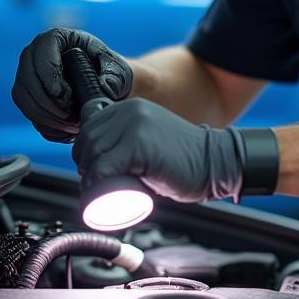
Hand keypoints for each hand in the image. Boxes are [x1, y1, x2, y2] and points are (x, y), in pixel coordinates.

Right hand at [11, 28, 132, 140]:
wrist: (107, 86)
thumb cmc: (111, 72)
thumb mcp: (118, 70)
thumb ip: (114, 77)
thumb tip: (104, 86)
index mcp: (58, 38)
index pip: (42, 51)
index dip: (49, 75)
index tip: (65, 97)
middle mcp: (36, 54)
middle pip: (27, 77)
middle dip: (46, 102)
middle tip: (69, 117)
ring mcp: (29, 75)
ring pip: (24, 97)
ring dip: (46, 116)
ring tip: (71, 125)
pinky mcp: (29, 97)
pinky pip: (28, 113)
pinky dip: (46, 125)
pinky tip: (66, 130)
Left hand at [72, 98, 278, 202]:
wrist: (213, 163)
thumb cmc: (182, 158)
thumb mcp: (150, 137)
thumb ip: (130, 137)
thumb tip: (99, 155)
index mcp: (130, 107)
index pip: (90, 125)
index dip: (85, 150)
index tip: (91, 168)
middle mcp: (130, 111)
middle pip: (88, 139)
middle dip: (85, 163)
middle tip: (96, 183)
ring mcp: (135, 127)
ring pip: (94, 153)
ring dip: (89, 175)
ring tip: (99, 190)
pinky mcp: (140, 146)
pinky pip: (105, 166)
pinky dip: (97, 182)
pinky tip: (100, 191)